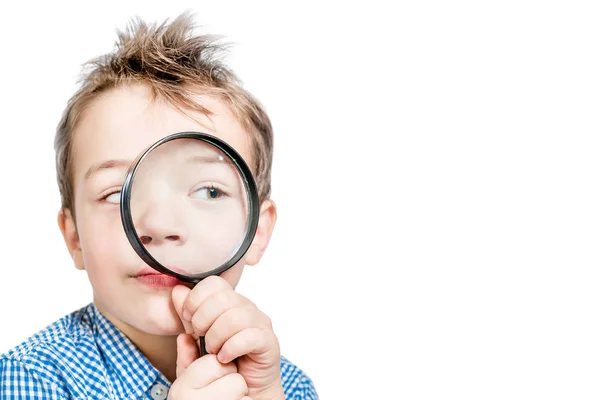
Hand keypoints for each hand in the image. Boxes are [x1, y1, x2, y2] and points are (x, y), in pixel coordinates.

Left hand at [172, 276, 284, 399]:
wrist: (244, 390)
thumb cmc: (221, 365)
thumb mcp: (195, 340)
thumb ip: (185, 317)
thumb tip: (177, 291)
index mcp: (230, 302)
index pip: (213, 283)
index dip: (195, 299)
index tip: (188, 319)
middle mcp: (246, 308)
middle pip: (222, 298)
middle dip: (203, 319)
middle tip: (201, 337)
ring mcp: (260, 323)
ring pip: (234, 317)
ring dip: (216, 337)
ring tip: (213, 351)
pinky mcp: (269, 341)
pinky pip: (248, 337)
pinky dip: (230, 349)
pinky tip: (224, 359)